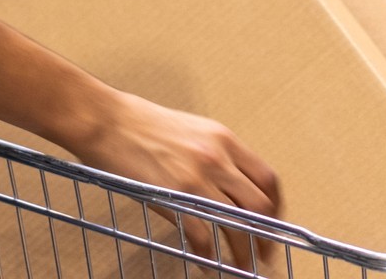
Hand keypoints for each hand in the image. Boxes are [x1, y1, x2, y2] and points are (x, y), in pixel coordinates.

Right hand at [66, 90, 280, 265]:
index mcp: (224, 140)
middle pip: (259, 205)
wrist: (108, 122)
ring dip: (242, 252)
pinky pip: (202, 235)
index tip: (274, 225)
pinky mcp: (174, 196)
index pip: (267, 178)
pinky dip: (207, 255)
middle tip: (263, 255)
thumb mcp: (193, 131)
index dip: (276, 207)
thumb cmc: (144, 125)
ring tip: (239, 268)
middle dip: (266, 236)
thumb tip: (232, 189)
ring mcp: (197, 178)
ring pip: (236, 224)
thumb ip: (217, 157)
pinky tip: (204, 262)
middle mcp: (217, 158)